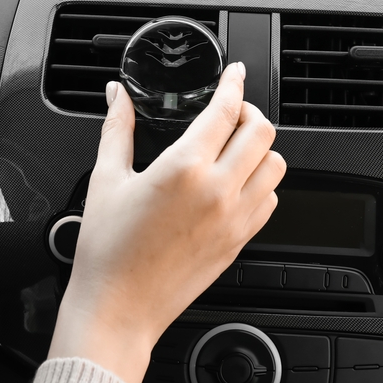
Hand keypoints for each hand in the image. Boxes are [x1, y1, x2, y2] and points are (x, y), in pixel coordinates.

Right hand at [47, 62, 286, 382]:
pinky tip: (236, 183)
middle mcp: (218, 190)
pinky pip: (270, 201)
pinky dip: (261, 184)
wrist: (118, 308)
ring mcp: (234, 219)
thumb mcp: (106, 179)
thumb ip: (116, 128)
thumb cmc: (107, 252)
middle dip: (249, 112)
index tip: (234, 74)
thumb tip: (116, 96)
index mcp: (184, 168)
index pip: (226, 109)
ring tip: (236, 147)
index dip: (234, 83)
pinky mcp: (240, 242)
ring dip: (260, 148)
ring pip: (275, 165)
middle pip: (263, 131)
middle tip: (231, 113)